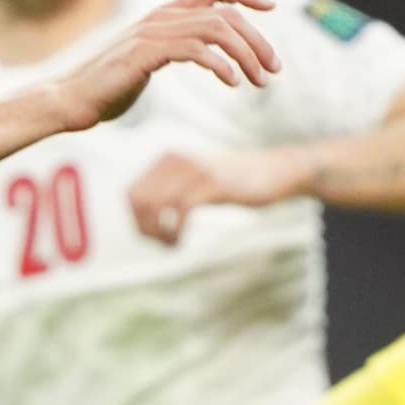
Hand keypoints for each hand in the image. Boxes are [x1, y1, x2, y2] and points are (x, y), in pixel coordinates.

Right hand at [48, 0, 274, 133]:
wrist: (71, 99)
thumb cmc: (108, 86)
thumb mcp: (147, 61)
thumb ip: (173, 51)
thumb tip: (202, 55)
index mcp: (162, 15)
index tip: (271, 8)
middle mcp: (160, 17)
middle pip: (225, 13)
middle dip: (257, 40)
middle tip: (274, 70)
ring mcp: (152, 32)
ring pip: (216, 28)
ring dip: (246, 55)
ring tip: (259, 82)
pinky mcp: (145, 52)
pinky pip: (195, 50)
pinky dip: (220, 65)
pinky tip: (232, 83)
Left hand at [128, 146, 299, 243]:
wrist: (273, 171)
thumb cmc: (233, 182)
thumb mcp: (195, 182)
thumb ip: (169, 193)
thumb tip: (141, 222)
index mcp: (168, 159)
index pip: (132, 194)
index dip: (137, 221)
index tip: (154, 237)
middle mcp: (176, 160)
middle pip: (138, 202)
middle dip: (145, 229)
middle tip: (163, 245)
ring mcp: (193, 170)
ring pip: (155, 207)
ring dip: (158, 234)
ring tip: (171, 245)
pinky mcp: (211, 183)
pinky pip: (179, 212)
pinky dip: (174, 232)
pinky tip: (179, 243)